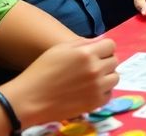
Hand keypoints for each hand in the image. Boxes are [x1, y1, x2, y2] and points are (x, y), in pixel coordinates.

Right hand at [1, 39, 119, 126]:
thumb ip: (82, 43)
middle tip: (92, 67)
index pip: (110, 45)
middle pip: (114, 61)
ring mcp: (96, 87)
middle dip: (105, 62)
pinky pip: (109, 94)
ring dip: (106, 77)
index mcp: (86, 53)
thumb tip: (99, 42)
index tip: (97, 53)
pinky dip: (102, 91)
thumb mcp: (60, 49)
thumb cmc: (42, 71)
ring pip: (115, 78)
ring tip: (92, 79)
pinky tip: (90, 90)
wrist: (30, 98)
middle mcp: (95, 69)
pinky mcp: (95, 102)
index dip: (104, 48)